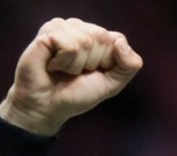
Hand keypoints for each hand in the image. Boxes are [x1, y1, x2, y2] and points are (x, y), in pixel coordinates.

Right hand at [0, 18, 142, 135]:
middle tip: (75, 72)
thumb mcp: (112, 84)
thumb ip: (129, 65)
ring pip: (85, 41)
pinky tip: (52, 65)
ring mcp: (62, 27)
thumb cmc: (77, 94)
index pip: (117, 39)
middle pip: (102, 37)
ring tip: (63, 69)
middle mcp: (79, 27)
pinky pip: (70, 45)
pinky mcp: (47, 32)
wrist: (48, 107)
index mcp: (96, 36)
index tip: (94, 72)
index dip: (108, 62)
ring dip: (76, 65)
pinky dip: (64, 62)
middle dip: (92, 63)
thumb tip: (119, 42)